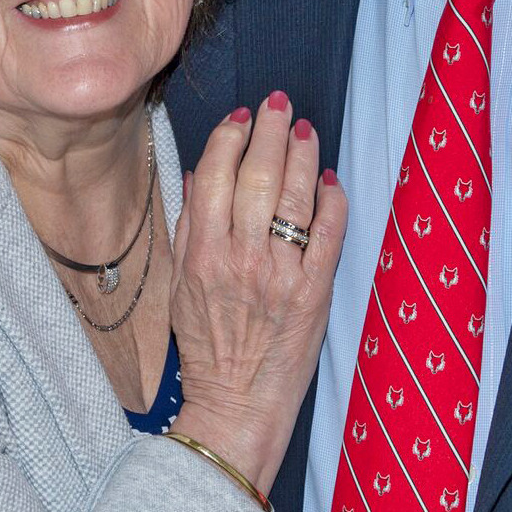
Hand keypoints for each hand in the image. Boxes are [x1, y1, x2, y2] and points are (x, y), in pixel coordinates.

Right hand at [168, 91, 346, 491]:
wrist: (235, 408)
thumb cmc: (206, 350)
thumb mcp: (180, 286)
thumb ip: (188, 229)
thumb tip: (200, 174)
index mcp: (201, 254)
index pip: (215, 175)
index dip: (230, 137)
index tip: (241, 116)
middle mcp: (239, 259)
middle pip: (257, 175)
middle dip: (269, 130)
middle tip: (278, 102)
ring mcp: (279, 274)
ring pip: (293, 196)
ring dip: (300, 154)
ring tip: (304, 128)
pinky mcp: (314, 292)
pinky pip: (328, 233)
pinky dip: (332, 201)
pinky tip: (329, 180)